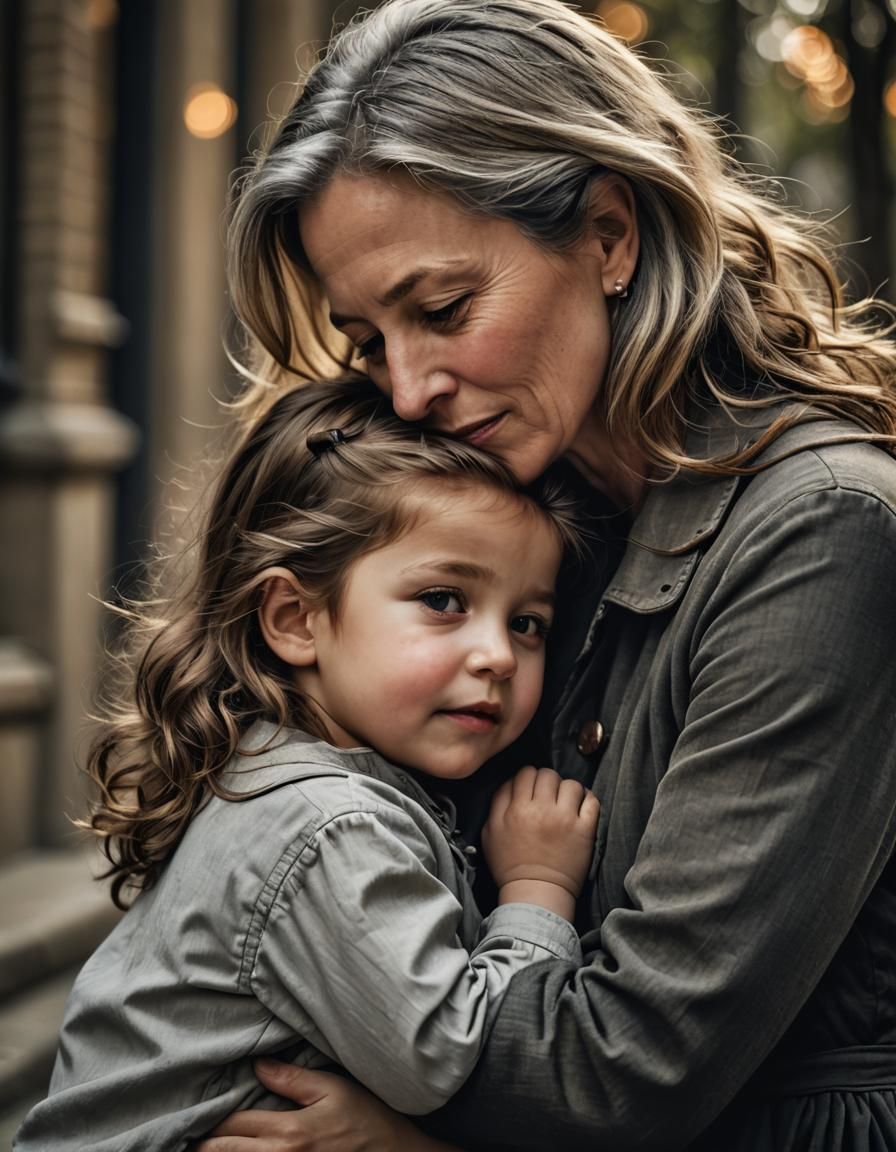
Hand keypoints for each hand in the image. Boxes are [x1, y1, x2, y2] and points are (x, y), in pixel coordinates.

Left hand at [194, 1060, 460, 1150]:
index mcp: (289, 1132)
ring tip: (200, 1146)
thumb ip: (293, 1079)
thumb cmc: (369, 1121)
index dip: (210, 1119)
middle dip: (203, 1145)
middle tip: (184, 1135)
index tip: (194, 1111)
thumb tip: (257, 1064)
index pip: (233, 1126)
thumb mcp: (334, 1090)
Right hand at [482, 766, 598, 916]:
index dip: (528, 778)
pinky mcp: (584, 830)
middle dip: (547, 781)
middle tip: (548, 795)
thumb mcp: (490, 832)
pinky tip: (581, 806)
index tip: (531, 789)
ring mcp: (565, 819)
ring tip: (565, 802)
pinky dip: (588, 799)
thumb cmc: (509, 865)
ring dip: (567, 790)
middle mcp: (541, 809)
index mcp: (516, 809)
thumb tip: (511, 782)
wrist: (535, 893)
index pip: (525, 773)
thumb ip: (497, 803)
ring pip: (571, 784)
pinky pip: (591, 801)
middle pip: (547, 774)